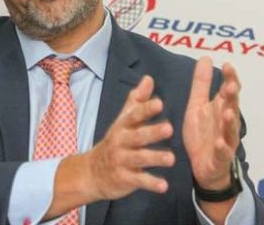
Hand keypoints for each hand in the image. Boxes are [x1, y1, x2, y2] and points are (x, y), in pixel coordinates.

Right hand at [87, 76, 174, 199]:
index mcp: (123, 126)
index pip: (134, 115)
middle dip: (153, 132)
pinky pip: (138, 181)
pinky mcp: (124, 179)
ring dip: (155, 158)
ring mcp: (121, 161)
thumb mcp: (123, 119)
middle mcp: (121, 142)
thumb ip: (138, 100)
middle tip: (169, 128)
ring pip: (139, 158)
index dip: (146, 109)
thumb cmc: (115, 142)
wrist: (92, 172)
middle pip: (138, 136)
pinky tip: (164, 186)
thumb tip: (149, 78)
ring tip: (171, 159)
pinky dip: (151, 183)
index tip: (159, 103)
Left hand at [183, 57, 240, 189]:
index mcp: (221, 108)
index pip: (228, 90)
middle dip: (232, 98)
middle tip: (230, 86)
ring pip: (231, 129)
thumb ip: (201, 84)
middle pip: (232, 107)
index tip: (227, 65)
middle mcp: (226, 122)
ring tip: (228, 112)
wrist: (203, 167)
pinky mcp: (220, 157)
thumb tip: (205, 57)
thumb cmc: (202, 134)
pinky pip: (223, 152)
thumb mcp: (197, 106)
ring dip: (230, 121)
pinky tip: (220, 143)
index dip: (230, 78)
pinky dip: (223, 148)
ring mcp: (226, 140)